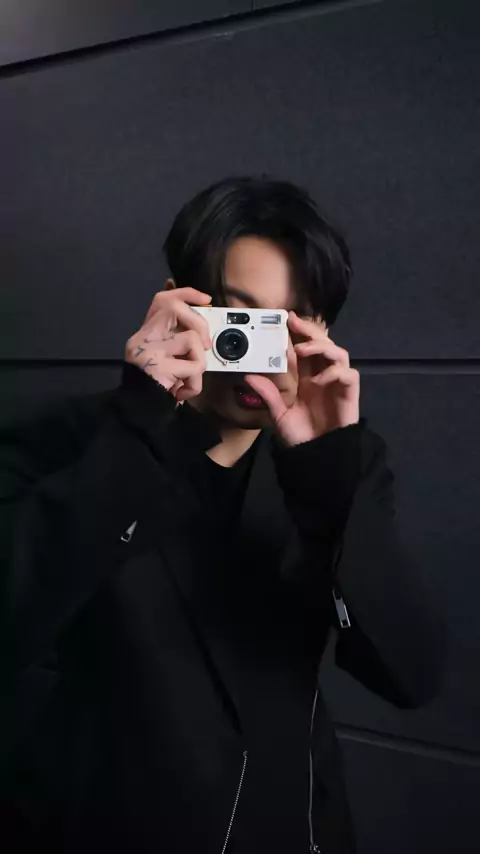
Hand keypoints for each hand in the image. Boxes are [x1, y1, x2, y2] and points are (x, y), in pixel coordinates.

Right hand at [125, 287, 211, 400]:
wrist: (139, 414)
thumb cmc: (157, 389)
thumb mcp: (169, 360)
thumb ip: (179, 343)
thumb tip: (203, 332)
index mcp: (145, 333)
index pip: (162, 300)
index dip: (186, 294)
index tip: (205, 299)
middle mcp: (143, 338)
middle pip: (174, 307)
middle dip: (199, 323)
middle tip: (206, 345)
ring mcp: (148, 351)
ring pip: (191, 338)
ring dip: (199, 362)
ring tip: (187, 379)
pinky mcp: (158, 367)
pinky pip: (193, 366)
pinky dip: (195, 383)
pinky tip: (183, 392)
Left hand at [245, 312, 359, 445]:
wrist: (317, 455)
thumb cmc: (301, 435)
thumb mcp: (279, 414)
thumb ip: (268, 395)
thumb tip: (248, 376)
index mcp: (306, 378)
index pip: (303, 348)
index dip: (296, 333)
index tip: (284, 319)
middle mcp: (322, 375)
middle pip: (322, 343)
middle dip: (309, 330)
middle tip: (294, 322)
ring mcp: (337, 382)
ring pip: (338, 352)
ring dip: (321, 346)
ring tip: (304, 349)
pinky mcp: (349, 392)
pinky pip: (348, 374)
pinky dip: (334, 372)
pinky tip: (319, 379)